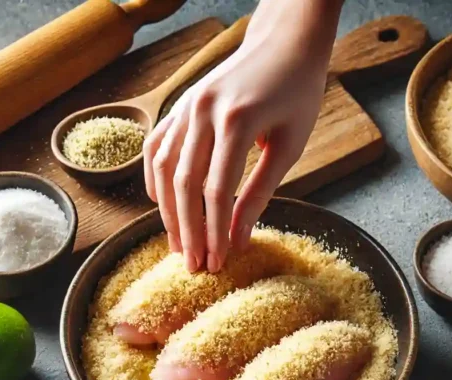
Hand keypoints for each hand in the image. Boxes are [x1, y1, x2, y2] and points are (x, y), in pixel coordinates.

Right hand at [143, 0, 343, 272]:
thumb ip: (260, 192)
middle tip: (193, 265)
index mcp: (237, 121)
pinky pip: (157, 146)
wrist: (284, 43)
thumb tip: (237, 239)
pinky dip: (155, 177)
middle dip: (188, 230)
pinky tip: (161, 204)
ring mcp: (186, 105)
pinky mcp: (180, 104)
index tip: (217, 261)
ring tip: (178, 244)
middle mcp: (203, 111)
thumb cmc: (297, 94)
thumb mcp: (289, 146)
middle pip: (184, 183)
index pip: (217, 190)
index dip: (214, 231)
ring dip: (168, 211)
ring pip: (165, 168)